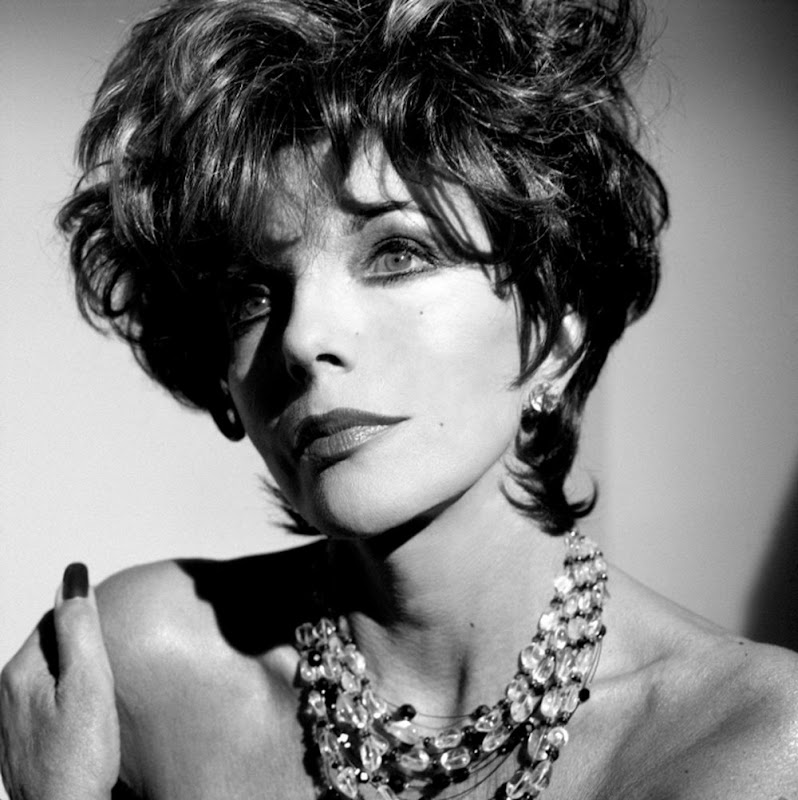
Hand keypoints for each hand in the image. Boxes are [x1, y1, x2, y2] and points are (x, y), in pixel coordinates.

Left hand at [0, 564, 119, 799]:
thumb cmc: (80, 759)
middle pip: (49, 650)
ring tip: (103, 694)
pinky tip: (87, 722)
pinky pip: (46, 707)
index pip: (53, 621)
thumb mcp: (90, 683)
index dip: (86, 622)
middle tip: (111, 667)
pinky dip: (67, 704)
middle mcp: (5, 696)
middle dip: (79, 650)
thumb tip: (73, 575)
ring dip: (73, 678)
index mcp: (19, 673)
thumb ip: (81, 627)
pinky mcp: (22, 747)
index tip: (112, 637)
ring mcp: (11, 725)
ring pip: (47, 680)